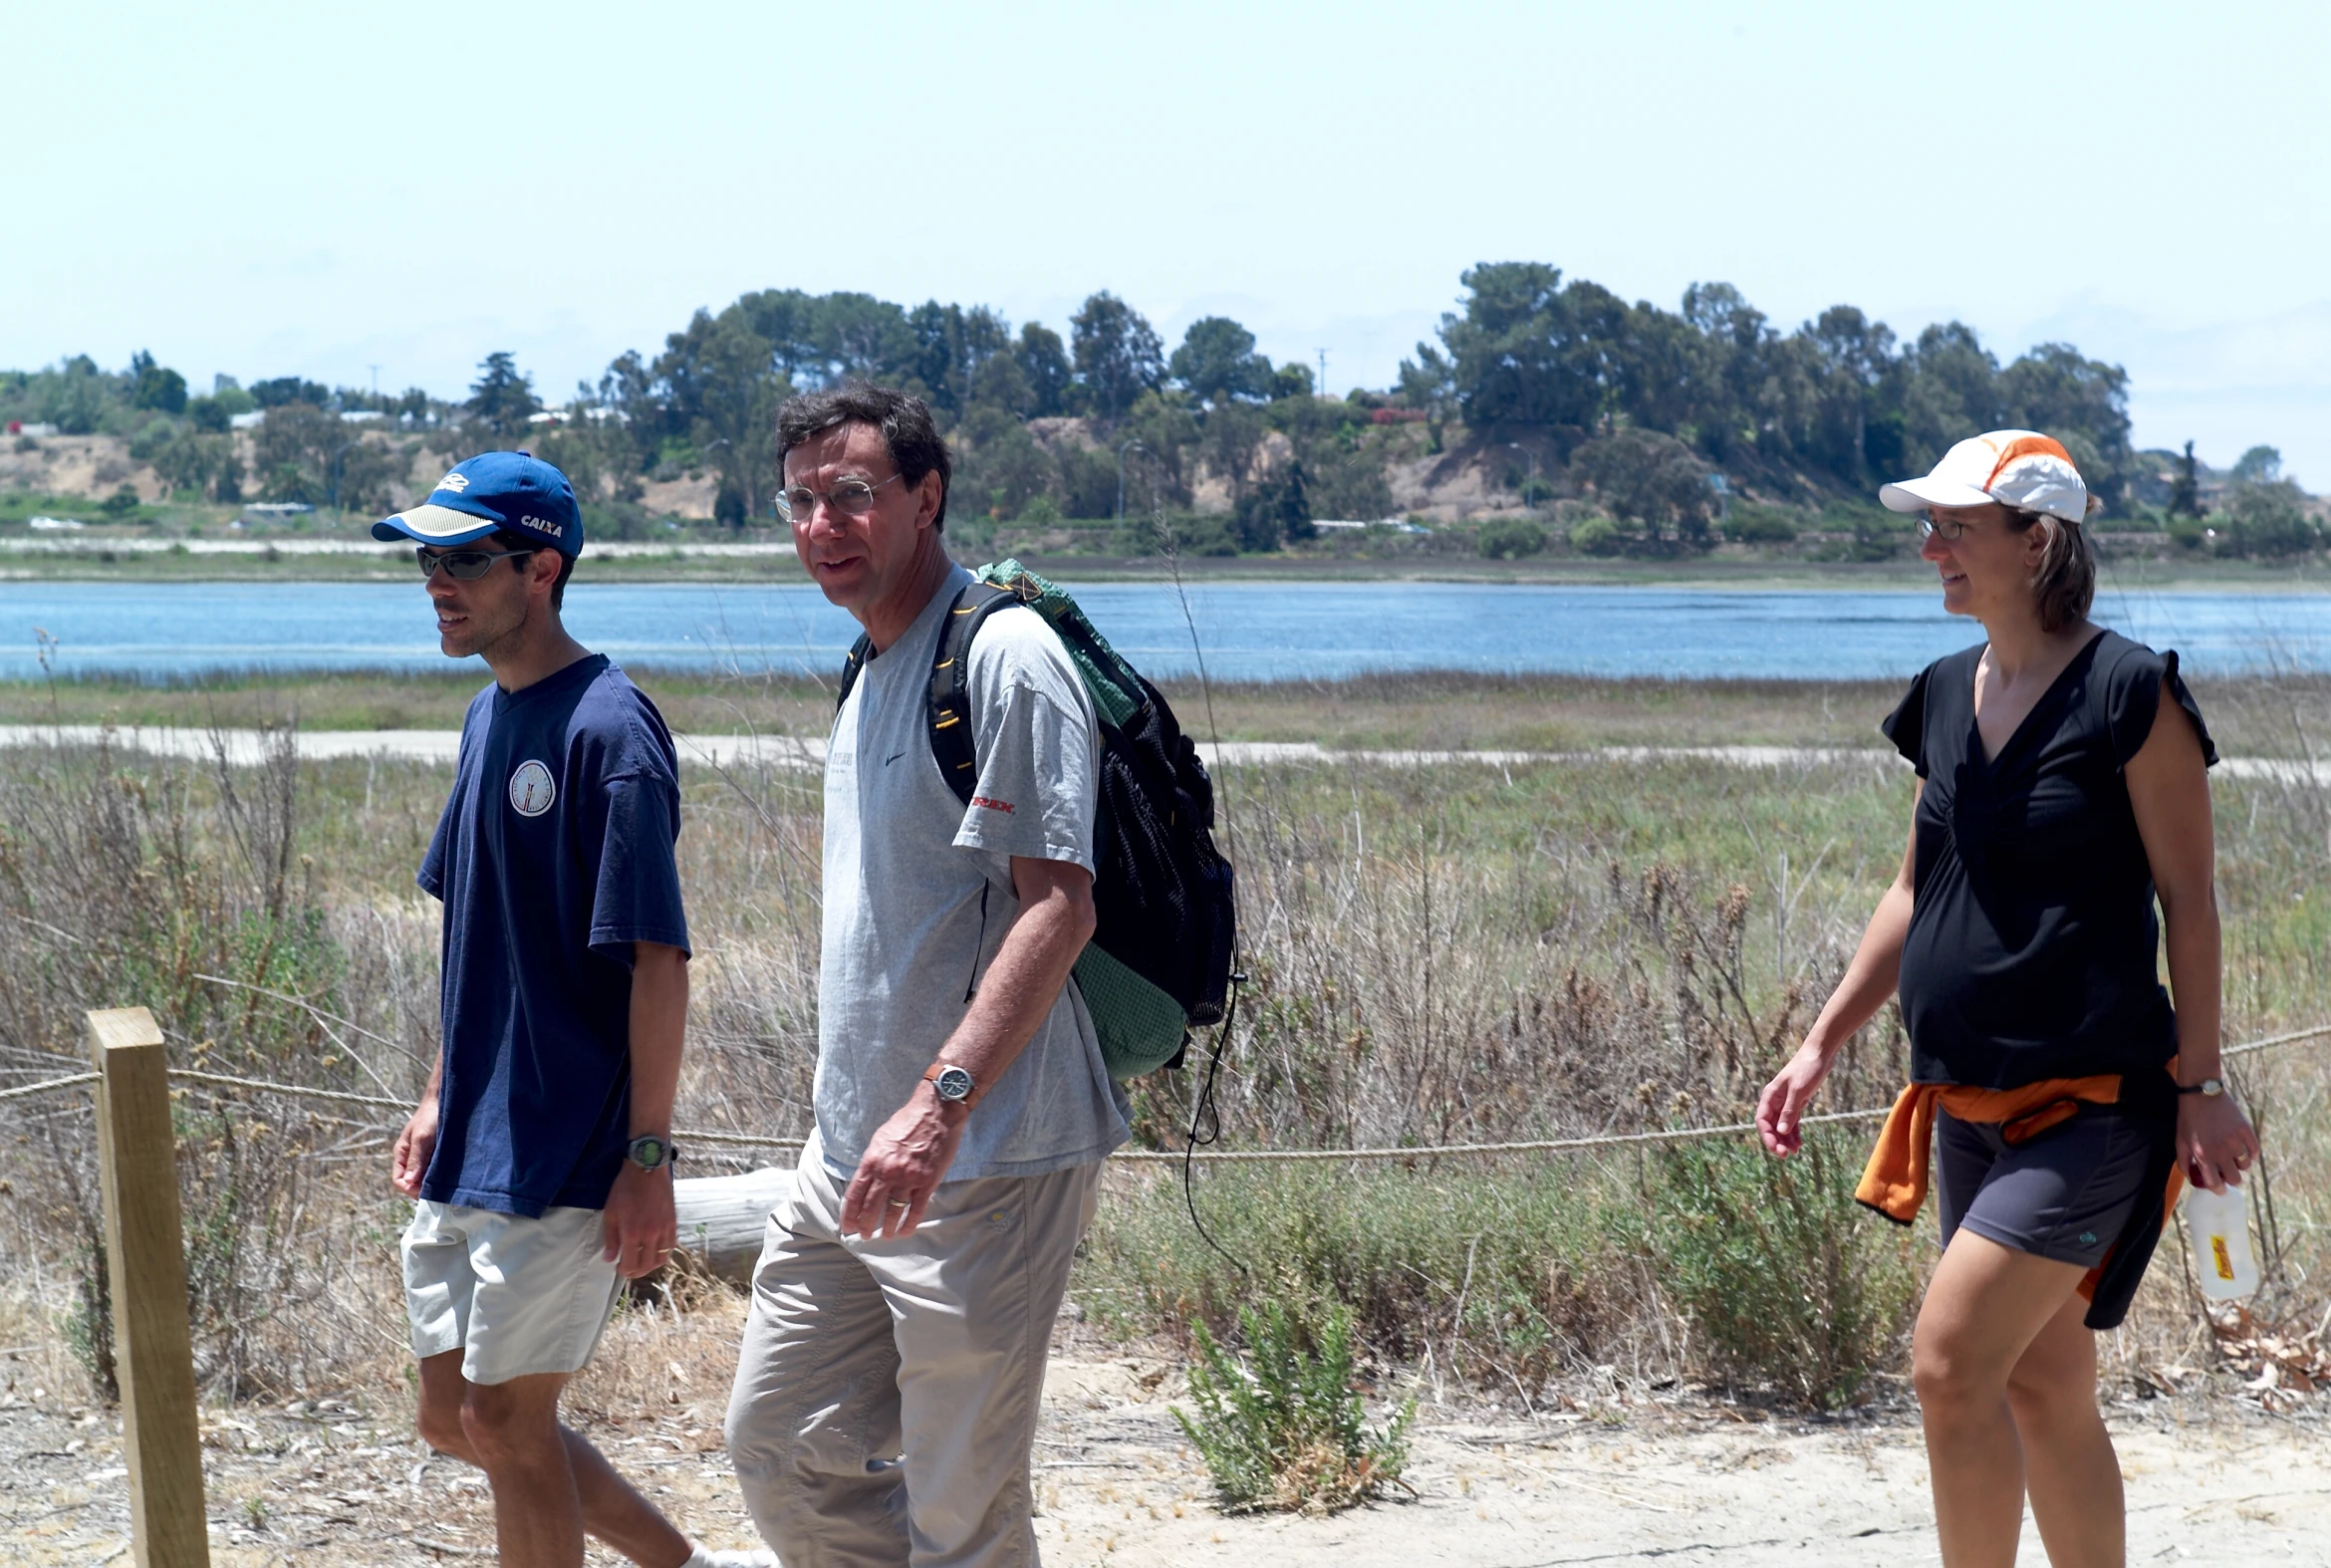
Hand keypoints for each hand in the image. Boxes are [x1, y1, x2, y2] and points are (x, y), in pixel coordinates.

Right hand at [392, 1099, 438, 1197]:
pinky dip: (439, 1175)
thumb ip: (415, 1159)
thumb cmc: (429, 1117)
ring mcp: (423, 1157)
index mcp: (401, 1154)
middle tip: (437, 1190)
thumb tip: (409, 1182)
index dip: (409, 1189)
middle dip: (421, 1188)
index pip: (398, 1180)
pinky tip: (449, 1175)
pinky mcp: (435, 1154)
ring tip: (444, 1183)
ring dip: (432, 1182)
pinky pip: (434, 1170)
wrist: (445, 1101)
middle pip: (411, 1182)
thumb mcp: (421, 1138)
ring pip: (424, 1177)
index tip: (424, 1191)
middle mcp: (410, 1158)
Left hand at [601, 1159, 677, 1278]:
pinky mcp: (673, 1223)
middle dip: (636, 1272)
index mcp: (632, 1233)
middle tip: (629, 1269)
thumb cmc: (625, 1189)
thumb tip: (609, 1259)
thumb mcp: (611, 1212)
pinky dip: (663, 1253)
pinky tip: (655, 1250)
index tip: (618, 1268)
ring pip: (661, 1259)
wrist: (648, 1169)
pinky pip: (671, 1246)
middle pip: (646, 1266)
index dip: (623, 1271)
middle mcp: (650, 1235)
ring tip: (642, 1262)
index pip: (630, 1265)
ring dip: (651, 1265)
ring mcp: (664, 1230)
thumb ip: (611, 1238)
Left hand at [841, 1084, 966, 1239]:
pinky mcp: (927, 1182)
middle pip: (871, 1207)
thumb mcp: (880, 1140)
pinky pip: (917, 1209)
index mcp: (872, 1161)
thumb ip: (872, 1162)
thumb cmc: (906, 1123)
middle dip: (865, 1225)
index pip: (855, 1194)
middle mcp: (887, 1173)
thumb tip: (866, 1182)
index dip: (850, 1214)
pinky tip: (905, 1231)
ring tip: (885, 1236)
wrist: (935, 1113)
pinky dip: (910, 1223)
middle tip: (864, 1235)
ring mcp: (908, 1179)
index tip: (847, 1226)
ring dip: (887, 1227)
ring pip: (894, 1211)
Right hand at [1756, 1042, 1831, 1156]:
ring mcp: (1785, 1102)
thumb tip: (1781, 1131)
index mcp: (1770, 1096)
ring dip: (1786, 1139)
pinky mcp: (1796, 1103)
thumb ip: (1789, 1111)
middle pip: (1770, 1125)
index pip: (1762, 1120)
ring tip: (1795, 1151)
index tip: (1776, 1149)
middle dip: (1776, 1141)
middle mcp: (1775, 1101)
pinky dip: (1794, 1133)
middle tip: (1785, 1155)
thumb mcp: (1798, 1091)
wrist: (1820, 1055)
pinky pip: (1792, 1122)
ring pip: (1781, 1126)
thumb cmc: (1807, 1069)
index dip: (1767, 1136)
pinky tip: (1799, 1143)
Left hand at [2178, 1091, 2259, 1195]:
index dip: (2218, 1190)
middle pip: (2235, 1178)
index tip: (2220, 1189)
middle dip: (2231, 1178)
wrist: (2201, 1094)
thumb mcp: (2180, 1141)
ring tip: (2232, 1156)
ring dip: (2239, 1165)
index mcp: (2203, 1155)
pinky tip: (2243, 1149)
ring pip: (2246, 1166)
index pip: (2215, 1183)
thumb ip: (2184, 1162)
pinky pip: (2255, 1151)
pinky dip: (2251, 1154)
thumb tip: (2193, 1179)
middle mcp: (2221, 1151)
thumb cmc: (2188, 1119)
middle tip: (2226, 1171)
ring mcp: (2235, 1141)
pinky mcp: (2246, 1131)